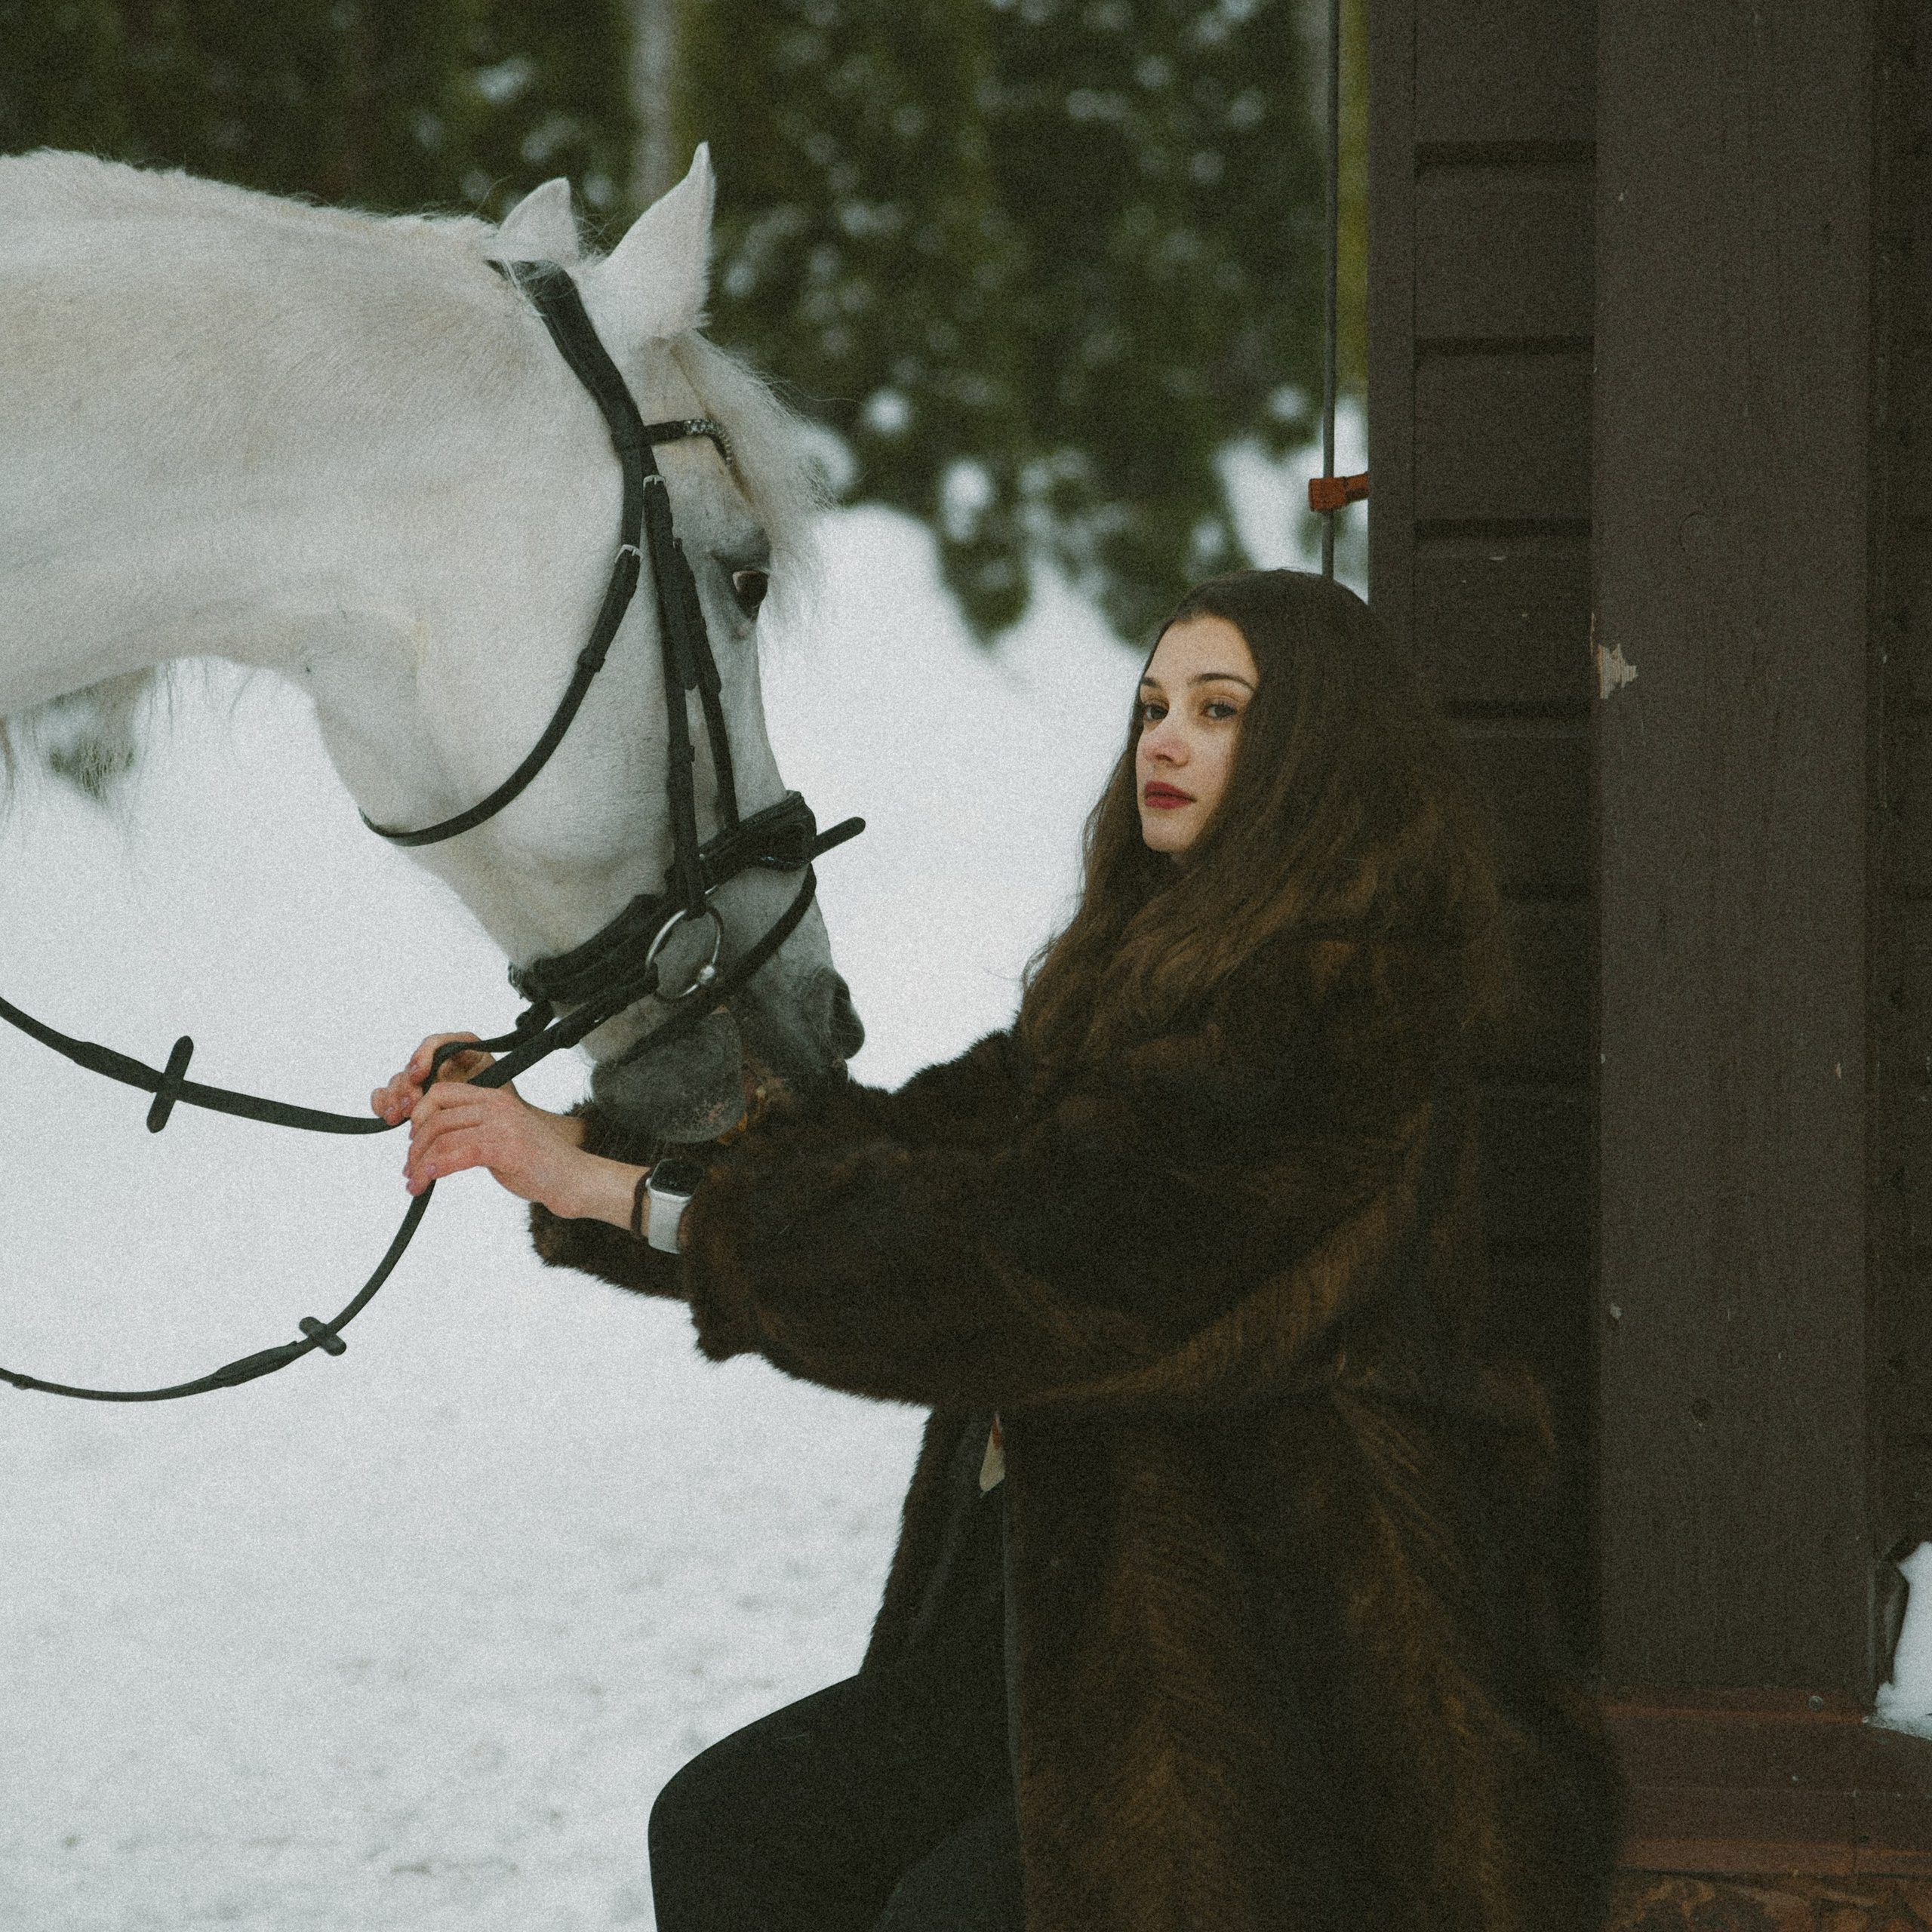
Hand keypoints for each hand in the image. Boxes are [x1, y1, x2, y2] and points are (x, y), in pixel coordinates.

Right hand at [370, 1032, 497, 1124]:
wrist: (499, 1127)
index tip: (420, 1074)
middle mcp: (441, 1063)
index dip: (423, 1055)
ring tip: (397, 1115)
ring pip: (399, 1080)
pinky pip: (388, 1094)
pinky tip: (388, 1114)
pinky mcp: (412, 1097)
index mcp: (462, 1052)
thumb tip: (448, 1084)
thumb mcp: (495, 1088)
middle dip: (407, 1086)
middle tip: (409, 1105)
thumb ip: (475, 1080)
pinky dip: (383, 1103)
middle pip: (413, 1066)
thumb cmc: (501, 1105)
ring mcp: (425, 1080)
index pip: (437, 1043)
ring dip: (394, 1098)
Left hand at [401, 1078, 594, 1210]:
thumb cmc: (537, 1162)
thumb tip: (433, 1142)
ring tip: (414, 1183)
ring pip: (441, 1138)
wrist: (572, 1179)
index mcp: (495, 1097)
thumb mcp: (502, 1135)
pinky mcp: (505, 1148)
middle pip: (436, 1117)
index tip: (414, 1142)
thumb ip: (473, 1130)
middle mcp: (497, 1106)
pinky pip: (457, 1154)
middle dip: (415, 1146)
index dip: (419, 1116)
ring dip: (420, 1163)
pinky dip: (435, 1168)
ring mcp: (502, 1126)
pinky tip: (427, 1182)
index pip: (441, 1092)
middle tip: (410, 1169)